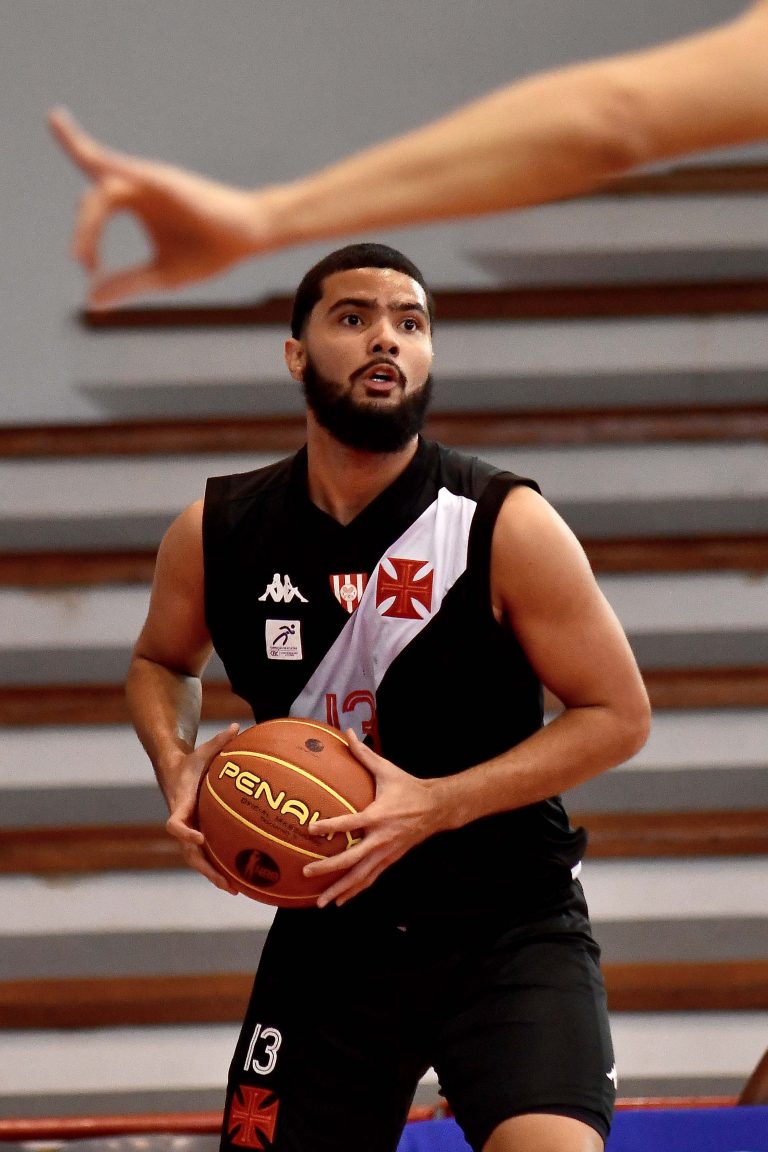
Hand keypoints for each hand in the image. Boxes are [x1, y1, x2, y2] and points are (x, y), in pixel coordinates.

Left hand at [47, 107, 270, 307]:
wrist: (250, 235)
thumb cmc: (211, 251)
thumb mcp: (163, 275)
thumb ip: (128, 284)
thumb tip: (91, 300)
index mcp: (135, 202)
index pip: (94, 212)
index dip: (85, 240)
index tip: (90, 270)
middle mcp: (137, 184)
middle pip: (93, 200)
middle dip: (84, 233)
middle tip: (83, 263)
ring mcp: (149, 179)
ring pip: (104, 190)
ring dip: (88, 222)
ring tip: (82, 255)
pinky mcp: (162, 180)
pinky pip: (124, 170)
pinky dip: (100, 162)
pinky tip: (76, 148)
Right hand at [165, 722, 241, 893]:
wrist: (173, 773)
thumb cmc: (190, 762)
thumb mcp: (203, 751)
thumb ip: (219, 741)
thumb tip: (235, 725)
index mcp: (180, 804)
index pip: (175, 824)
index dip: (185, 833)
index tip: (199, 838)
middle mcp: (183, 823)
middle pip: (188, 852)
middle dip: (204, 868)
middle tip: (224, 881)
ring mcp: (189, 832)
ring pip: (197, 860)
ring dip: (213, 875)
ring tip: (235, 890)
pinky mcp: (197, 835)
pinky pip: (206, 855)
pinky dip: (219, 867)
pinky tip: (240, 880)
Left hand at [303, 730, 442, 907]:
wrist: (437, 808)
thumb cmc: (408, 788)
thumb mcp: (387, 770)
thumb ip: (364, 754)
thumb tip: (348, 733)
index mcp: (378, 816)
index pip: (350, 823)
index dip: (330, 827)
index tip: (310, 830)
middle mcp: (381, 839)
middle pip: (352, 859)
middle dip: (329, 868)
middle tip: (307, 873)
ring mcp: (387, 853)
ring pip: (361, 876)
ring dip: (341, 889)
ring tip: (321, 903)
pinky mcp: (391, 860)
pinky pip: (370, 878)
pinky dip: (355, 891)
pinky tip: (340, 900)